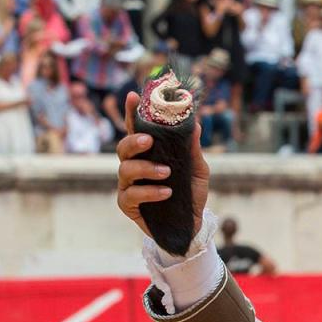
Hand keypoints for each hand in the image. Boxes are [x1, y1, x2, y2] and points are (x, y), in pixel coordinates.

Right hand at [116, 92, 209, 238]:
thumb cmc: (190, 194)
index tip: (134, 96)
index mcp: (149, 154)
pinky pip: (131, 195)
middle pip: (123, 147)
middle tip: (149, 141)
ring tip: (166, 173)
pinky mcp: (128, 205)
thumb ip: (193, 150)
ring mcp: (128, 185)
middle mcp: (134, 166)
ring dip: (146, 169)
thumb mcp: (197, 171)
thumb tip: (195, 125)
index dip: (133, 113)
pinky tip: (166, 192)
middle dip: (133, 141)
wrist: (191, 225)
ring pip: (125, 170)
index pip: (137, 129)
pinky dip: (149, 192)